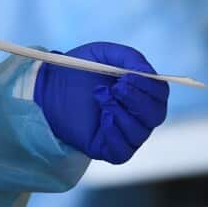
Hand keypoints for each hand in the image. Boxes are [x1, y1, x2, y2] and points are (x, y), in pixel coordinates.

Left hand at [32, 42, 168, 163]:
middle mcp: (136, 115)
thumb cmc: (77, 69)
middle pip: (155, 115)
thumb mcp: (104, 54)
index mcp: (139, 92)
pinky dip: (116, 135)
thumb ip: (130, 58)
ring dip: (121, 113)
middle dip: (137, 100)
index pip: (159, 94)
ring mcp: (121, 133)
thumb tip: (148, 74)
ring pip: (140, 133)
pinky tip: (103, 119)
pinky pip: (123, 152)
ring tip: (100, 98)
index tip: (128, 77)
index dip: (149, 87)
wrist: (48, 86)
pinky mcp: (105, 148)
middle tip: (115, 88)